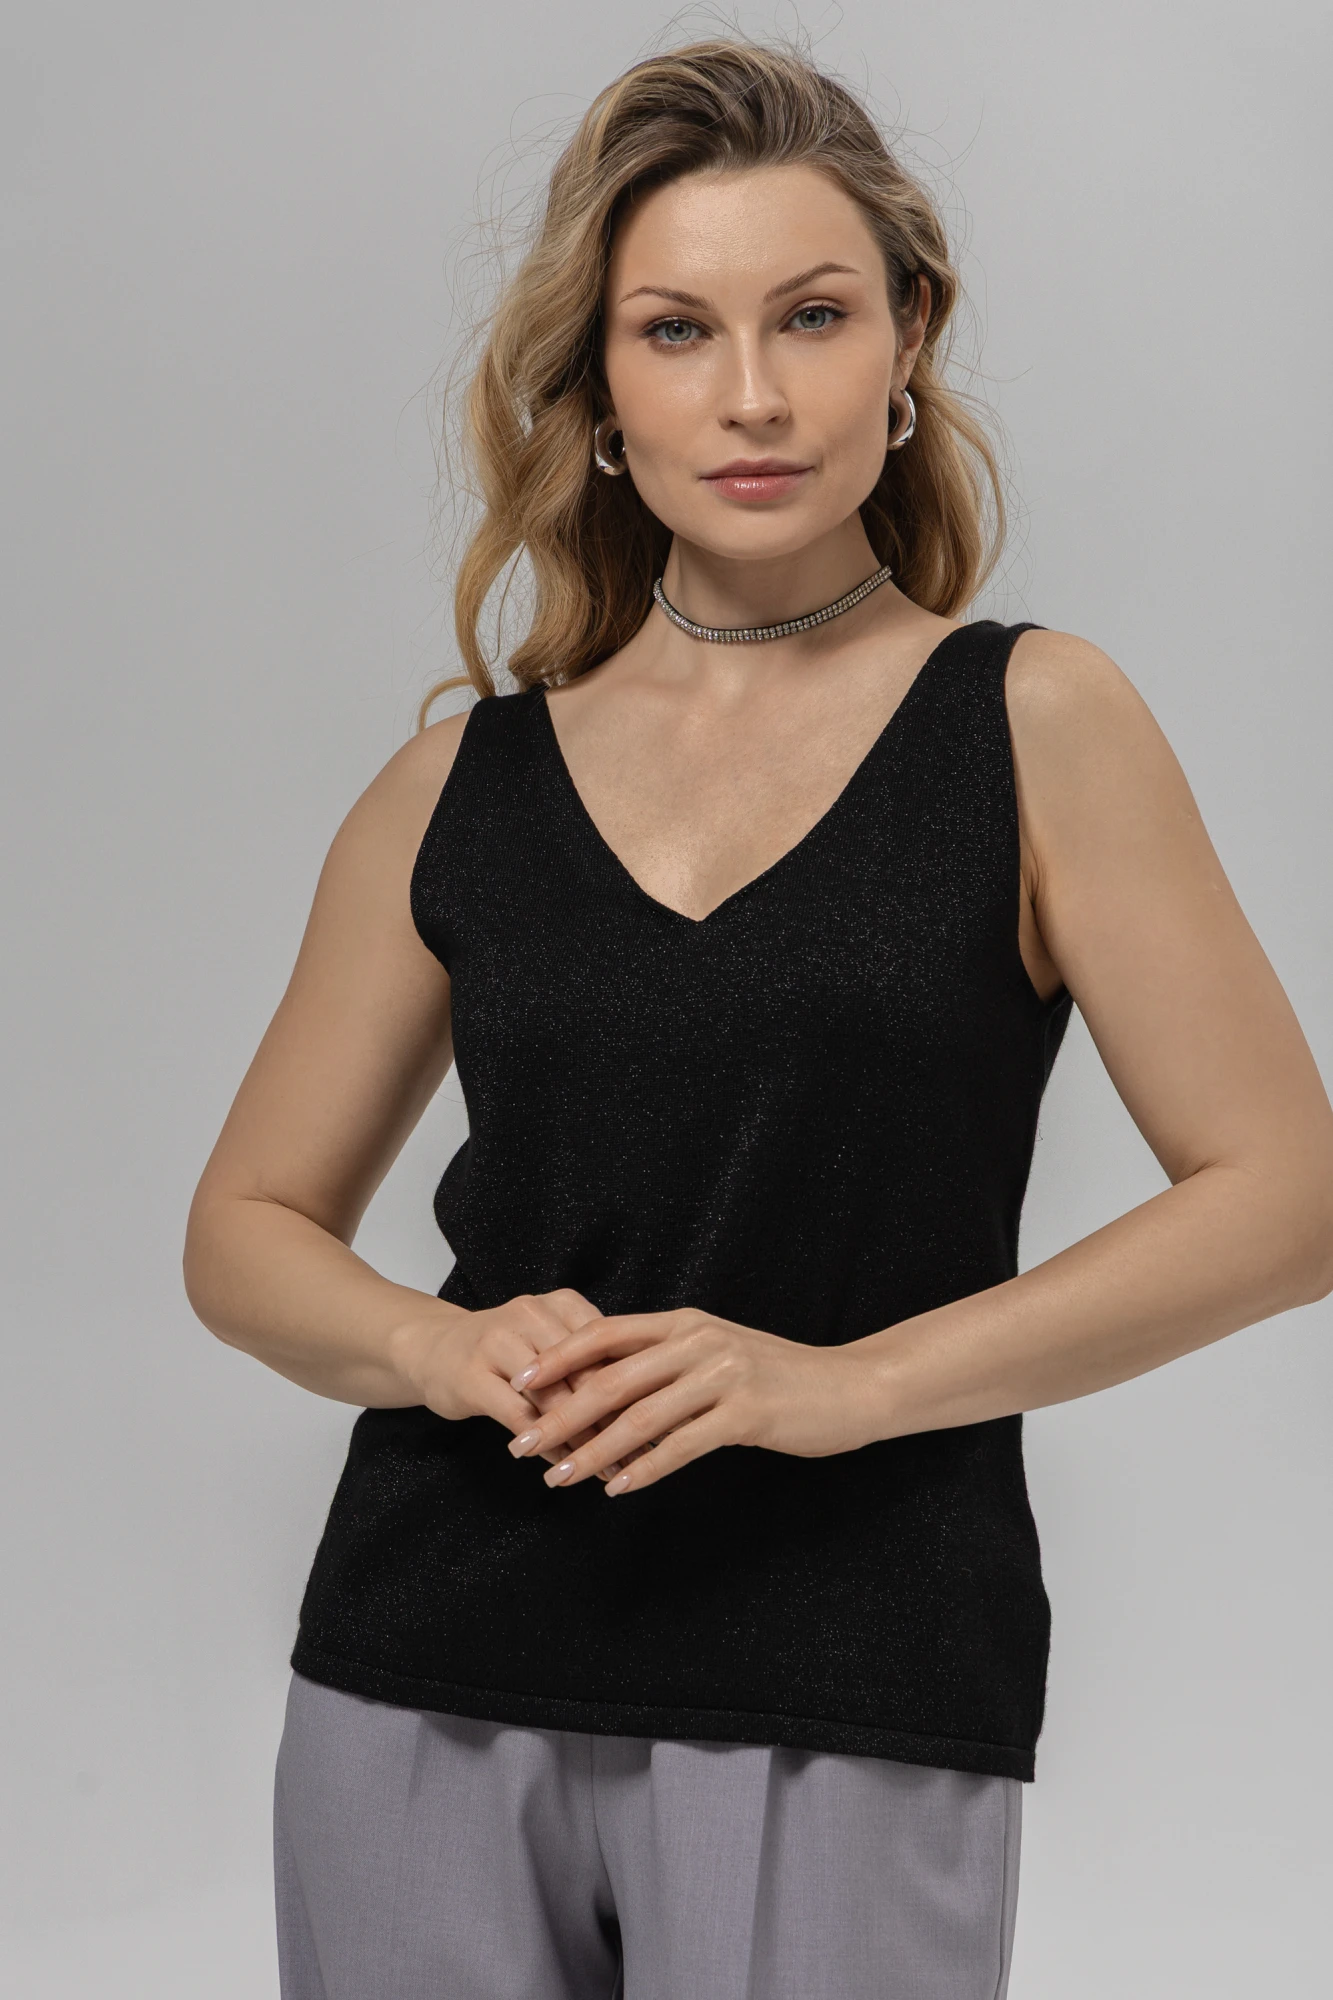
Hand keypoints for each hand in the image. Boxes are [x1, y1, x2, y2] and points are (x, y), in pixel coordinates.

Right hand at [392, 1289, 626, 1479]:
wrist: (432, 1348)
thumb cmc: (506, 1352)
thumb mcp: (551, 1343)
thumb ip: (592, 1364)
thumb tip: (649, 1405)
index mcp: (561, 1304)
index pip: (609, 1349)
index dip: (637, 1390)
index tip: (660, 1427)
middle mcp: (531, 1315)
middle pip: (585, 1373)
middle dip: (616, 1420)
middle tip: (641, 1458)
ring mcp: (497, 1343)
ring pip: (554, 1397)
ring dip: (583, 1440)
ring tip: (606, 1471)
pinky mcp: (471, 1377)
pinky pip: (519, 1417)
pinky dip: (545, 1445)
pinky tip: (562, 1465)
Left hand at [502, 1307, 874, 1494]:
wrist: (850, 1386)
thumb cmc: (780, 1375)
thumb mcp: (719, 1352)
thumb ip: (669, 1360)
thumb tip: (609, 1381)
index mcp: (686, 1323)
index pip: (604, 1333)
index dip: (557, 1357)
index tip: (518, 1384)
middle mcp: (698, 1342)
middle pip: (610, 1379)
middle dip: (559, 1415)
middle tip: (521, 1445)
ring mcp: (722, 1375)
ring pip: (639, 1417)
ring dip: (593, 1450)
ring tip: (558, 1476)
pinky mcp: (745, 1413)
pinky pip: (681, 1445)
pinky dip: (644, 1468)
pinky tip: (618, 1488)